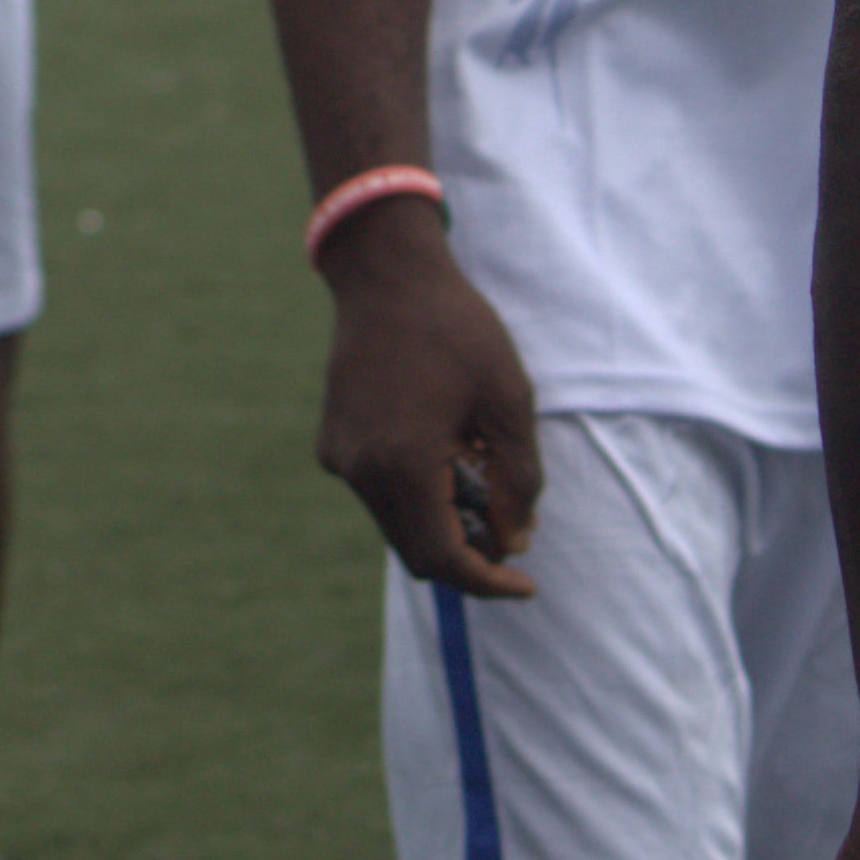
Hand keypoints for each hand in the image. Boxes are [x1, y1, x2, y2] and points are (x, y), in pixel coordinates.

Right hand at [314, 199, 543, 596]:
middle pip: (416, 552)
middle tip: (511, 531)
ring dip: (442, 523)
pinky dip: (417, 496)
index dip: (487, 583)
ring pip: (396, 525)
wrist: (386, 274)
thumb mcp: (509, 400)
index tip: (526, 584)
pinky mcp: (333, 441)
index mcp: (403, 463)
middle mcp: (361, 470)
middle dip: (467, 556)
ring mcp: (340, 456)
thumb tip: (515, 541)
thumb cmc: (456, 329)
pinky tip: (446, 452)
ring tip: (480, 474)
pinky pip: (379, 493)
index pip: (444, 558)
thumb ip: (519, 480)